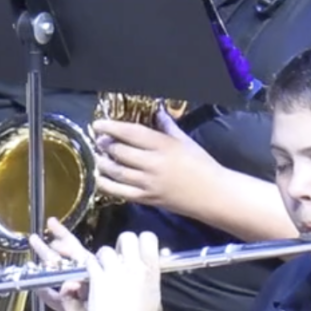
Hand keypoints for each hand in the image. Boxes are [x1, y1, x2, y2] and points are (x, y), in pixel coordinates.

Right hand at [27, 221, 97, 310]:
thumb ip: (75, 302)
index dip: (72, 242)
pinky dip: (43, 287)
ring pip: (60, 274)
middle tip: (47, 229)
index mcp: (103, 284)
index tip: (57, 230)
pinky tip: (33, 279)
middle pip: (73, 260)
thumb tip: (68, 284)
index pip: (88, 257)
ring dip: (47, 260)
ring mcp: (77, 299)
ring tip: (35, 244)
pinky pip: (52, 295)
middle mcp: (89, 288)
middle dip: (59, 244)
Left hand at [83, 230, 165, 310]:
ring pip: (106, 249)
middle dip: (120, 244)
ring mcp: (115, 271)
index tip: (135, 250)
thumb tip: (148, 279)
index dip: (140, 241)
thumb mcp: (155, 303)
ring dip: (102, 258)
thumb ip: (150, 285)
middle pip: (127, 237)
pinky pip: (91, 261)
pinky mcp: (97, 277)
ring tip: (101, 270)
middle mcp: (135, 266)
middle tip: (117, 257)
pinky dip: (90, 267)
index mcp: (151, 272)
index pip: (149, 238)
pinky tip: (91, 277)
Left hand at [93, 107, 215, 212]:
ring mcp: (148, 183)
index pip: (131, 133)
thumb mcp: (186, 141)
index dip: (112, 127)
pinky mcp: (147, 199)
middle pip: (120, 152)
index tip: (98, 124)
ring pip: (117, 171)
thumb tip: (157, 112)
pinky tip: (100, 177)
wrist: (213, 194)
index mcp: (163, 145)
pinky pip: (120, 192)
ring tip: (98, 156)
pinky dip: (106, 184)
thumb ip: (168, 126)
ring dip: (103, 163)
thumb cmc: (202, 165)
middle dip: (105, 145)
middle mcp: (153, 163)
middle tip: (99, 141)